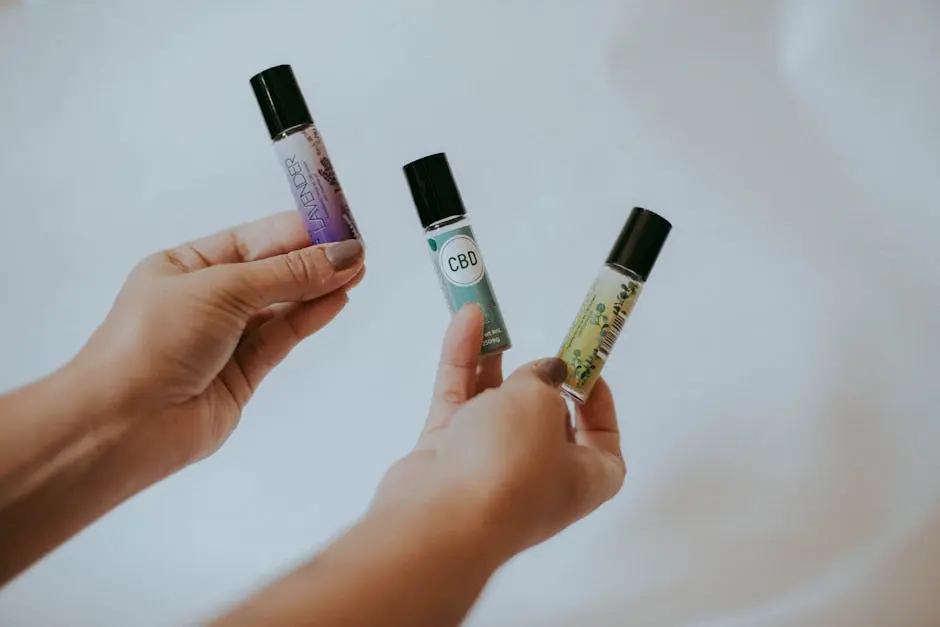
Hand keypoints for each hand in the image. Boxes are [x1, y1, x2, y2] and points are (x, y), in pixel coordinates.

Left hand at [71, 211, 364, 467]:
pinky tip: (337, 299)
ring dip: (319, 287)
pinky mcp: (244, 373)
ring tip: (357, 270)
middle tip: (358, 245)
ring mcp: (226, 338)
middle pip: (272, 271)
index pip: (253, 239)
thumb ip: (287, 274)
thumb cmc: (150, 343)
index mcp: (185, 267)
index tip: (338, 220)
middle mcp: (206, 300)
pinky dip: (311, 317)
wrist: (123, 423)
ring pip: (283, 305)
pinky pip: (284, 336)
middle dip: (314, 257)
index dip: (297, 228)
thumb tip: (340, 254)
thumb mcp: (222, 289)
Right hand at [371, 303, 624, 559]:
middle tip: (539, 341)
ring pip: (495, 404)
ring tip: (490, 314)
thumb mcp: (543, 406)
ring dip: (493, 359)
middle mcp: (539, 475)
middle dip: (538, 377)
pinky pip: (460, 401)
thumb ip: (544, 380)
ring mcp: (489, 466)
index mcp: (583, 478)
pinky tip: (466, 323)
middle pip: (544, 420)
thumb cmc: (510, 468)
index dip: (599, 405)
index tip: (587, 371)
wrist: (442, 519)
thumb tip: (546, 373)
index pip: (603, 442)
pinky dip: (463, 363)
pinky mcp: (448, 456)